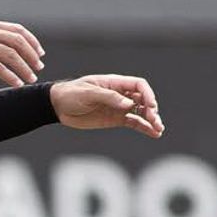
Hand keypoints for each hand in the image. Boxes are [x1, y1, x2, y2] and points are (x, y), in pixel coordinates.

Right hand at [0, 19, 44, 87]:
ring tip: (30, 79)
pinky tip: (16, 84)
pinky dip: (10, 76)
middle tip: (38, 67)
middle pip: (17, 41)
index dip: (31, 41)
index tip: (39, 53)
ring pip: (10, 55)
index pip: (16, 29)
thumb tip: (0, 44)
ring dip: (24, 68)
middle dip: (31, 55)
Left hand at [50, 74, 164, 137]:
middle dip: (151, 109)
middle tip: (154, 120)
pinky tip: (154, 134)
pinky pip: (133, 122)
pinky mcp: (115, 119)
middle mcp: (119, 94)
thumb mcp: (88, 93)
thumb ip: (109, 98)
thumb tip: (129, 104)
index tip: (150, 107)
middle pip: (143, 99)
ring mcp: (118, 107)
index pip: (138, 85)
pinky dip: (144, 128)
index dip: (148, 95)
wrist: (57, 107)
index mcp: (114, 83)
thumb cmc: (71, 94)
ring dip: (151, 120)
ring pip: (141, 112)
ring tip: (159, 129)